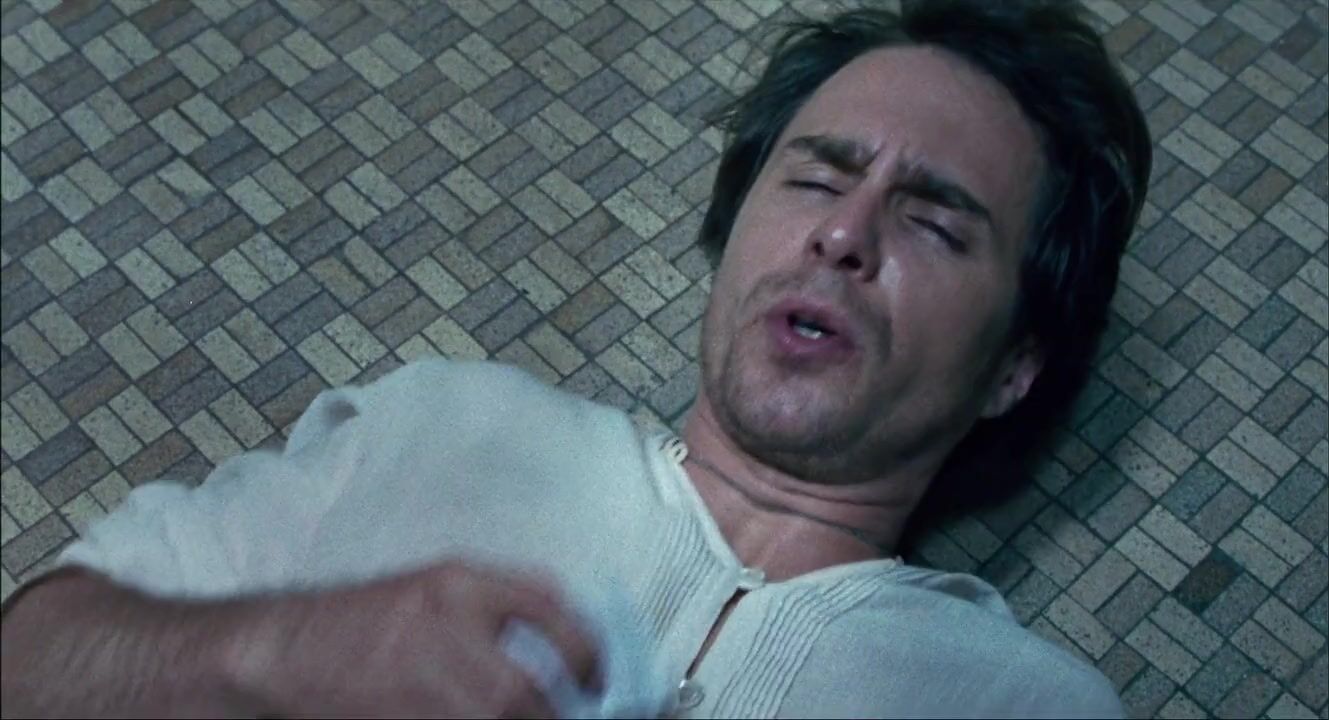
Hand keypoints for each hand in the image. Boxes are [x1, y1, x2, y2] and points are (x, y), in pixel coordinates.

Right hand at [236, 559, 599, 717]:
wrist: (279, 655)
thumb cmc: (359, 622)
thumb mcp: (435, 584)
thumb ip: (504, 598)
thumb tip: (573, 629)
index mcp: (455, 585)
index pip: (552, 612)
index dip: (591, 651)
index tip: (602, 674)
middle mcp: (443, 630)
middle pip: (534, 688)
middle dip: (565, 709)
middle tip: (577, 710)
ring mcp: (422, 686)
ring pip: (506, 716)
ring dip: (531, 719)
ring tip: (536, 714)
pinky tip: (477, 718)